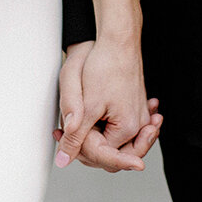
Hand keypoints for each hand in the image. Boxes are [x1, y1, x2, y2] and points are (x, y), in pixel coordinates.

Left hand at [53, 39, 161, 172]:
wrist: (117, 41)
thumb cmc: (105, 65)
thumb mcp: (86, 104)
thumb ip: (76, 136)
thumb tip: (63, 160)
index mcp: (129, 128)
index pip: (101, 156)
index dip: (78, 148)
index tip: (61, 133)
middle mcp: (139, 126)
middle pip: (109, 152)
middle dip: (86, 144)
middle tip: (65, 127)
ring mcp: (139, 117)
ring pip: (112, 141)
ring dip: (93, 135)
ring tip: (75, 118)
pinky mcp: (135, 108)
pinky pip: (119, 127)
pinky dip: (103, 125)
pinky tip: (90, 117)